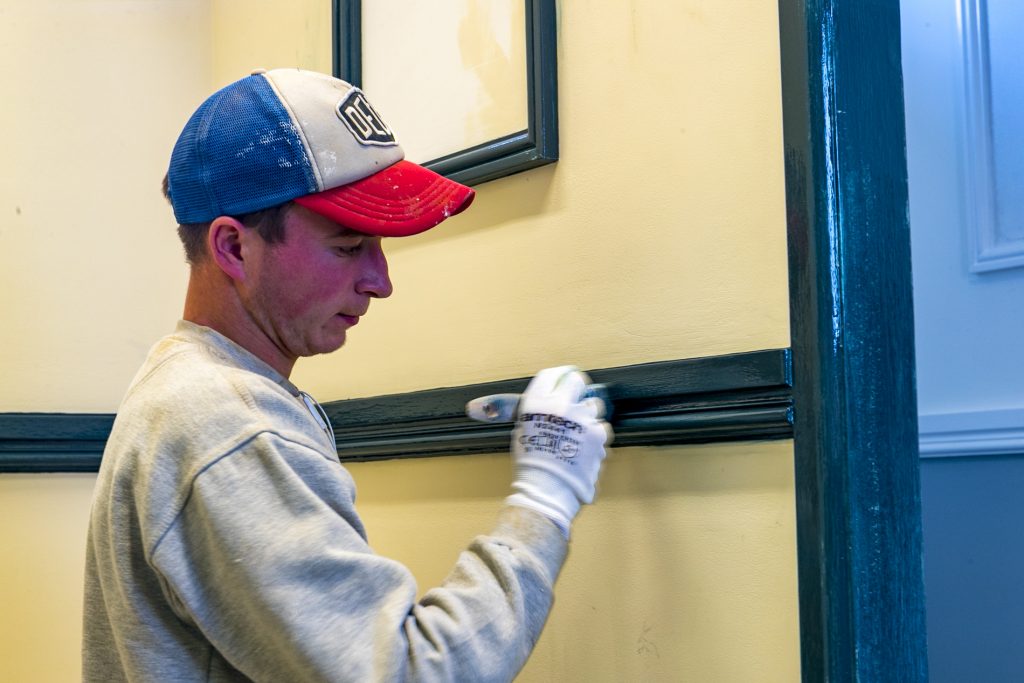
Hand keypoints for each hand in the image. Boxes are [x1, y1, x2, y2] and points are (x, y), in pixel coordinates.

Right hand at [505, 366, 612, 535]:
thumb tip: (474, 407)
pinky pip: (602, 426)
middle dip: (578, 391)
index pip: (553, 374)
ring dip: (588, 415)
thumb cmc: (530, 463)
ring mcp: (582, 417)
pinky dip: (596, 436)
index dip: (560, 376)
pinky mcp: (598, 432)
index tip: (564, 379)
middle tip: (573, 404)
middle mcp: (559, 404)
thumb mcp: (519, 430)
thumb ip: (512, 411)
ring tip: (577, 433)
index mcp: (536, 401)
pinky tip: (585, 446)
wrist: (546, 491)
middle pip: (578, 381)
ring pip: (594, 405)